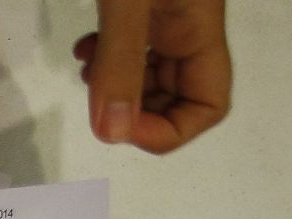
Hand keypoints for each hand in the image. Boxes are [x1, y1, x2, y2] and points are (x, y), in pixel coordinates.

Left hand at [74, 0, 230, 152]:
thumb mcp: (126, 5)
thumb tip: (113, 133)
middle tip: (98, 98)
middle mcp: (189, 30)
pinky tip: (84, 48)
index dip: (164, 131)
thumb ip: (119, 63)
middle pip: (174, 98)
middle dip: (131, 110)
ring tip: (88, 69)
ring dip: (114, 87)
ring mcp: (166, 19)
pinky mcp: (142, 9)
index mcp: (200, 31)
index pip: (207, 108)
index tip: (118, 125)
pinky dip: (105, 60)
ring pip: (149, 76)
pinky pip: (131, 49)